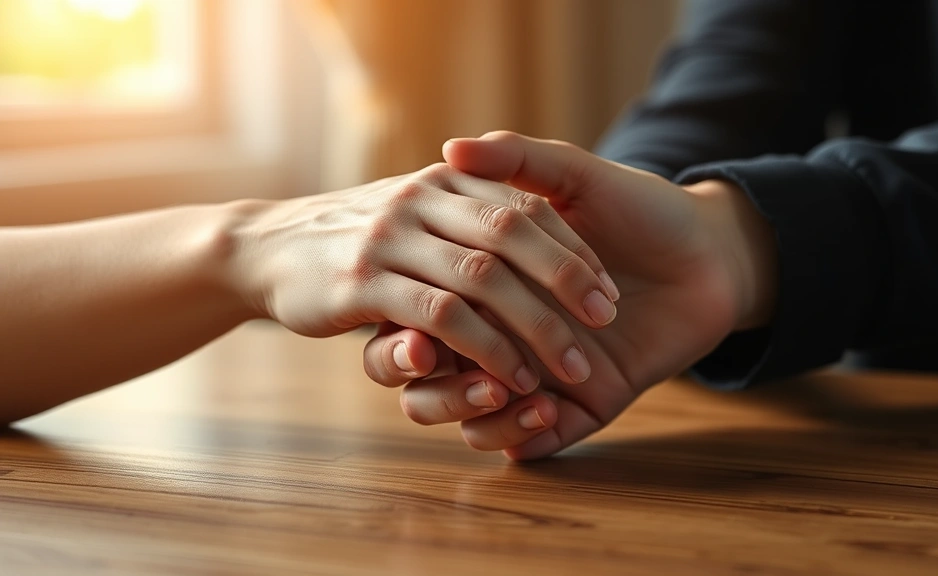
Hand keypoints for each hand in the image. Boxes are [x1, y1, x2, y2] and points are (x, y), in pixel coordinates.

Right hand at [222, 163, 619, 394]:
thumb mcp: (413, 201)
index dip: (572, 248)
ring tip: (573, 363)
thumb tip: (531, 209)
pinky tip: (512, 379)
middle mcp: (421, 200)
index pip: (526, 208)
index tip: (607, 287)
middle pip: (513, 235)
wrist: (265, 244)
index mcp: (443, 178)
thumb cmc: (352, 228)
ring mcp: (391, 240)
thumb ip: (468, 199)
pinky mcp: (365, 285)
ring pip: (483, 279)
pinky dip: (485, 349)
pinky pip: (441, 317)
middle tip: (606, 319)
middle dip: (567, 279)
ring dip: (535, 324)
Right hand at [363, 132, 777, 458]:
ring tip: (513, 386)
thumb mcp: (577, 177)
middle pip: (436, 372)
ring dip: (474, 411)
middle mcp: (504, 329)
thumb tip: (451, 145)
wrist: (712, 254)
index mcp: (489, 279)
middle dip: (442, 374)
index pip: (428, 307)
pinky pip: (526, 445)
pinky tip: (547, 410)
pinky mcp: (576, 406)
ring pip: (471, 417)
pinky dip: (520, 438)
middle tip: (445, 361)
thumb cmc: (642, 209)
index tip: (416, 321)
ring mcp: (538, 370)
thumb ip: (519, 160)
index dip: (417, 318)